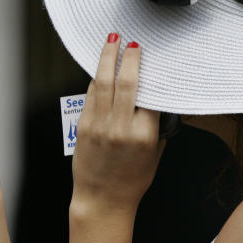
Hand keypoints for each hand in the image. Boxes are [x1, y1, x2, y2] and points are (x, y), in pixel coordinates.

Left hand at [71, 35, 163, 211]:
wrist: (102, 200)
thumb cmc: (131, 181)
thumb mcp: (155, 154)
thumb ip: (157, 126)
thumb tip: (158, 99)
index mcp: (144, 135)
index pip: (151, 94)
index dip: (152, 72)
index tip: (154, 57)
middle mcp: (121, 128)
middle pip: (127, 82)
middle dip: (130, 58)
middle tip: (133, 42)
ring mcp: (100, 126)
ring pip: (103, 83)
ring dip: (108, 59)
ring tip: (112, 42)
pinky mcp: (84, 126)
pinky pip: (90, 95)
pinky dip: (95, 79)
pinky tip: (100, 69)